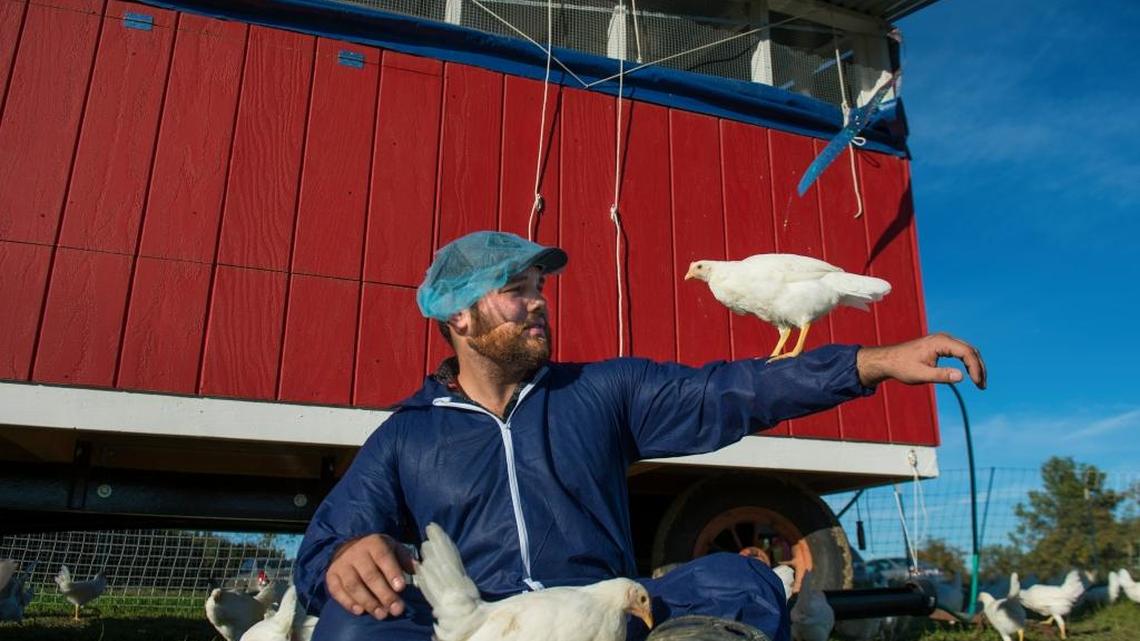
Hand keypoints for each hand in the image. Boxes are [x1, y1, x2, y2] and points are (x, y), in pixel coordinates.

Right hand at [326, 533, 414, 618]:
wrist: (350, 548)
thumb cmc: (378, 552)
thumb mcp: (393, 549)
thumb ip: (405, 560)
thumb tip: (418, 570)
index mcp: (374, 543)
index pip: (383, 557)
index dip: (392, 572)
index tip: (401, 588)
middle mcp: (356, 552)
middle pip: (370, 575)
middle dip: (384, 594)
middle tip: (396, 609)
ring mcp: (342, 564)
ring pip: (354, 585)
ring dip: (368, 602)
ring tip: (382, 614)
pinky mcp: (331, 576)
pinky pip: (337, 591)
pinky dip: (348, 602)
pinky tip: (360, 611)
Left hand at [856, 333, 985, 388]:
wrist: (888, 360)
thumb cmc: (902, 367)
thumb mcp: (921, 374)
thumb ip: (941, 375)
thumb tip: (961, 376)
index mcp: (940, 342)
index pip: (967, 353)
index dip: (976, 368)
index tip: (977, 384)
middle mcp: (944, 338)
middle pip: (970, 350)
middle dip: (979, 368)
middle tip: (982, 386)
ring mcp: (942, 340)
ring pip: (967, 350)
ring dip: (975, 365)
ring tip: (979, 383)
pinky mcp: (941, 345)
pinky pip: (960, 352)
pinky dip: (967, 362)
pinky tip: (970, 374)